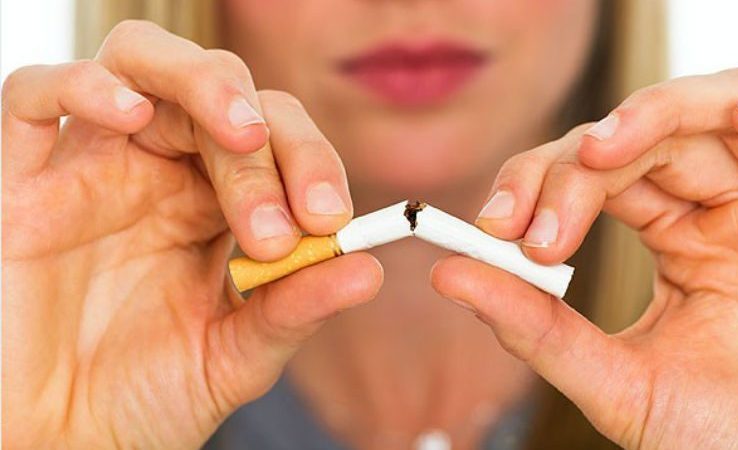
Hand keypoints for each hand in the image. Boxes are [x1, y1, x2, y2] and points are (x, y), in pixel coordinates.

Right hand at [2, 20, 381, 448]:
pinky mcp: (18, 182)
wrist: (64, 445)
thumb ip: (294, 309)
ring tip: (242, 134)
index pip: (275, 141)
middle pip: (222, 96)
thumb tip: (368, 268)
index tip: (333, 219)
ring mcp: (90, 168)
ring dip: (203, 83)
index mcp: (215, 206)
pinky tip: (132, 115)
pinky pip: (35, 95)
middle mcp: (159, 173)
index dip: (310, 162)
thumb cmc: (145, 400)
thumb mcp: (235, 357)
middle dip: (268, 148)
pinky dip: (85, 86)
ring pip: (141, 63)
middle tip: (283, 225)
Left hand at [432, 68, 737, 448]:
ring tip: (601, 153)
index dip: (537, 185)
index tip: (494, 229)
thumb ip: (536, 329)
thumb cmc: (711, 433)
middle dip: (574, 164)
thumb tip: (450, 275)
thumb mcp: (612, 381)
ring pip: (706, 110)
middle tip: (537, 227)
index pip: (591, 175)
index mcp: (669, 238)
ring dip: (654, 113)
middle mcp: (710, 210)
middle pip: (636, 136)